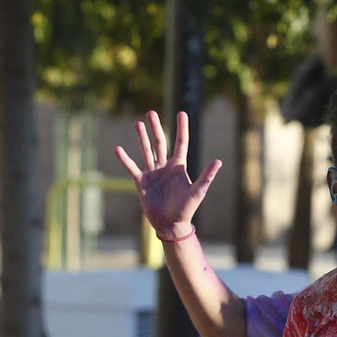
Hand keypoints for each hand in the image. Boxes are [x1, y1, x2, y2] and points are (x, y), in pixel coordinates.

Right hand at [114, 111, 221, 239]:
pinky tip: (119, 149)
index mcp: (179, 167)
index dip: (181, 128)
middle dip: (156, 128)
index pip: (181, 143)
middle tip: (151, 113)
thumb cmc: (186, 209)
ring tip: (137, 123)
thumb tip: (218, 161)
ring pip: (146, 151)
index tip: (182, 113)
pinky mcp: (141, 182)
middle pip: (160, 143)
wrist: (170, 224)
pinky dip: (125, 159)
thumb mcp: (197, 192)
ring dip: (142, 138)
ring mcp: (153, 173)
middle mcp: (165, 167)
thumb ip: (206, 176)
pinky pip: (132, 167)